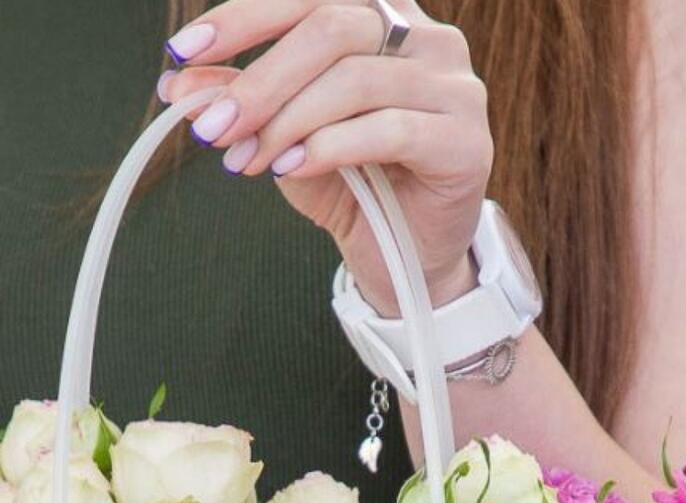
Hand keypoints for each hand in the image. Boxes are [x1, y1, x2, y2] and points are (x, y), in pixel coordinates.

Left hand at [160, 0, 491, 315]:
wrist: (405, 256)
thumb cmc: (354, 188)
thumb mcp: (284, 138)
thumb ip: (242, 102)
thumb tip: (178, 80)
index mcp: (384, 16)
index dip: (244, 16)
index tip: (182, 52)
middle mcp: (428, 38)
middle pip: (332, 27)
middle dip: (261, 79)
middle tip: (213, 128)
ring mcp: (456, 88)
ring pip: (356, 79)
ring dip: (289, 120)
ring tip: (250, 160)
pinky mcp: (467, 141)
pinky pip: (390, 128)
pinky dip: (330, 146)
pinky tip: (293, 167)